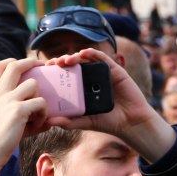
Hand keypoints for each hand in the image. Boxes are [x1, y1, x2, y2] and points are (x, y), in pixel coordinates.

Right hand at [0, 58, 48, 175]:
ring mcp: (8, 99)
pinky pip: (40, 103)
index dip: (14, 61)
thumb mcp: (3, 121)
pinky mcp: (18, 110)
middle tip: (44, 67)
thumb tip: (51, 120)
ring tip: (37, 114)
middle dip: (31, 62)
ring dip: (40, 98)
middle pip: (15, 65)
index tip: (26, 65)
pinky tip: (37, 125)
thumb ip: (22, 115)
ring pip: (33, 84)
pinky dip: (44, 113)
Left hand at [43, 48, 175, 162]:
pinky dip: (91, 53)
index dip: (55, 71)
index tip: (45, 72)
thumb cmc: (109, 122)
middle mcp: (92, 79)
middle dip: (61, 62)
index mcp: (83, 89)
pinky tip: (83, 53)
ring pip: (85, 59)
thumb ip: (69, 121)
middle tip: (52, 65)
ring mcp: (103, 74)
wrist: (131, 122)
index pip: (66, 76)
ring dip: (73, 56)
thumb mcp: (85, 122)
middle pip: (73, 65)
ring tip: (64, 61)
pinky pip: (102, 57)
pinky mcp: (114, 70)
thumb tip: (49, 121)